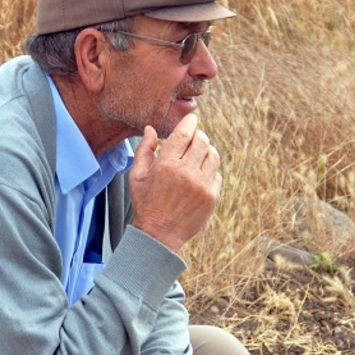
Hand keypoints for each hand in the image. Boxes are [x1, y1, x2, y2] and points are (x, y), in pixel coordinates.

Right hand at [129, 113, 221, 252]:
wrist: (158, 235)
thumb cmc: (145, 203)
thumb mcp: (137, 176)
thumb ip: (145, 149)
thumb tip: (151, 129)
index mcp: (166, 165)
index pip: (184, 134)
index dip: (189, 122)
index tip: (191, 119)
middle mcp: (186, 173)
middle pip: (202, 140)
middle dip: (197, 135)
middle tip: (192, 138)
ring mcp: (201, 186)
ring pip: (213, 155)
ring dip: (206, 150)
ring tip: (198, 154)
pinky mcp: (211, 197)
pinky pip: (217, 174)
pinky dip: (210, 170)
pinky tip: (199, 174)